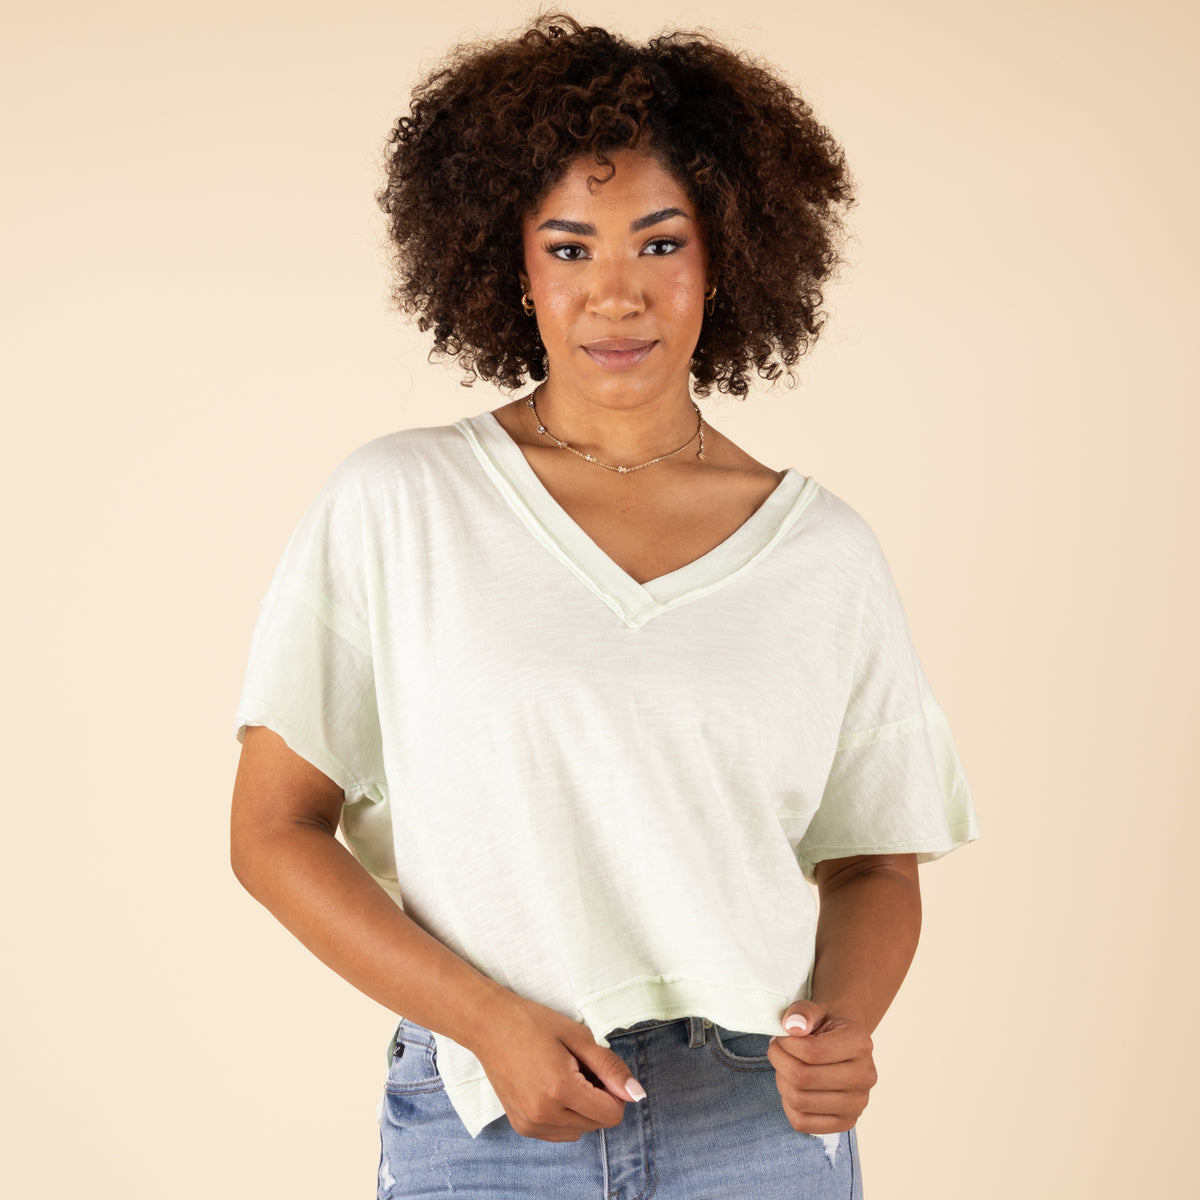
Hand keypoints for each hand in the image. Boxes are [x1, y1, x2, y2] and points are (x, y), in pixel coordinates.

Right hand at [469, 994, 645, 1141]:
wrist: (489, 1026)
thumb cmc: (533, 1024)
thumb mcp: (578, 1036)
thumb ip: (610, 1067)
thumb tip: (636, 1094)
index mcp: (560, 1089)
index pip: (611, 1115)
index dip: (614, 1092)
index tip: (599, 1070)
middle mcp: (544, 1114)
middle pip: (597, 1123)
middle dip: (597, 1098)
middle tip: (577, 1066)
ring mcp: (531, 1125)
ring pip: (580, 1131)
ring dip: (582, 1109)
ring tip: (562, 1075)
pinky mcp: (523, 1127)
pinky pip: (560, 1133)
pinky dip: (565, 1116)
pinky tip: (551, 1088)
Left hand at [767, 1000, 876, 1133]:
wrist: (843, 1048)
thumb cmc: (826, 1029)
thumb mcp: (816, 1011)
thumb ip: (802, 1011)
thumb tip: (792, 1027)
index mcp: (860, 1044)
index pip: (812, 1052)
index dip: (786, 1045)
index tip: (781, 1037)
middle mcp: (865, 1076)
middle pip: (803, 1078)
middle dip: (779, 1061)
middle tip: (777, 1050)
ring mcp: (857, 1104)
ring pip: (799, 1100)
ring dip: (782, 1081)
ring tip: (785, 1067)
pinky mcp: (846, 1124)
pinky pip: (802, 1122)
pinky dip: (787, 1105)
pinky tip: (793, 1087)